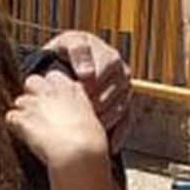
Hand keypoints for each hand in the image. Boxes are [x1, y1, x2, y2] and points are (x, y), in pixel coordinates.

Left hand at [6, 69, 110, 173]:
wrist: (77, 152)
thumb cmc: (89, 139)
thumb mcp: (90, 114)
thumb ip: (79, 102)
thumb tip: (75, 99)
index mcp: (69, 90)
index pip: (53, 76)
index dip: (51, 87)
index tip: (53, 98)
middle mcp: (49, 93)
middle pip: (32, 81)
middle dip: (32, 93)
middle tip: (38, 109)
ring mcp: (34, 105)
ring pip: (20, 100)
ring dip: (23, 111)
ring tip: (32, 126)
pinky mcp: (21, 119)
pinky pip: (10, 117)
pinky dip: (14, 125)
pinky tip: (22, 134)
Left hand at [42, 31, 132, 151]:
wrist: (62, 65)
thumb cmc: (62, 55)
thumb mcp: (65, 44)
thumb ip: (76, 51)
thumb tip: (87, 73)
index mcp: (107, 54)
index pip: (109, 66)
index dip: (93, 79)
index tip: (79, 89)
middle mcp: (120, 71)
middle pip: (114, 90)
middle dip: (95, 102)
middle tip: (79, 113)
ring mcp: (123, 90)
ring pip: (120, 107)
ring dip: (104, 119)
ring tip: (87, 128)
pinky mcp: (124, 105)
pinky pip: (126, 120)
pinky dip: (119, 133)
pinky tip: (110, 145)